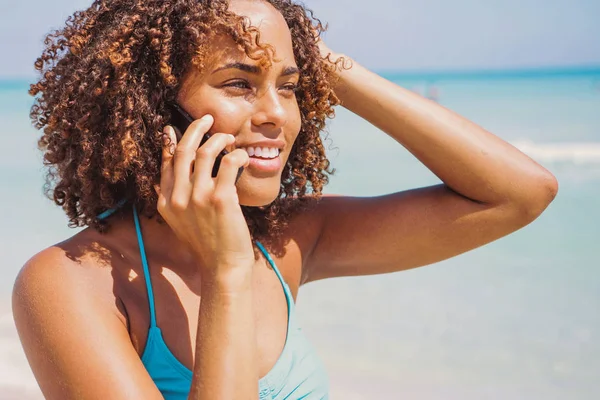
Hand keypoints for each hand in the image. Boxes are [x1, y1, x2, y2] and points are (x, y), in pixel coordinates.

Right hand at [157, 115, 252, 281]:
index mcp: (166, 203)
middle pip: (182, 151)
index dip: (171, 142)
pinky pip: (228, 164)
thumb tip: (175, 175)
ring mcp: (198, 198)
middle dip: (194, 129)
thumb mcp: (182, 222)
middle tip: (207, 118)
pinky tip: (242, 156)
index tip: (175, 128)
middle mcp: (179, 198)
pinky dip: (237, 155)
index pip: (166, 163)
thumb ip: (177, 199)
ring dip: (219, 139)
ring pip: (205, 153)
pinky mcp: (221, 199)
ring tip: (229, 138)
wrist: (223, 267)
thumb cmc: (208, 244)